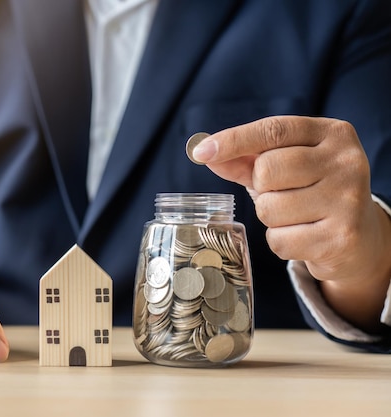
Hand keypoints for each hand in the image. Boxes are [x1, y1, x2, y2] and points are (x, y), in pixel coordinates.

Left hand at [192, 116, 390, 330]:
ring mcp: (347, 200)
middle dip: (260, 187)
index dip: (234, 140)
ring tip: (296, 216)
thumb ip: (246, 159)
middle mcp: (346, 162)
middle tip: (282, 193)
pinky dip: (281, 242)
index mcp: (332, 134)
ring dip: (270, 218)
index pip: (273, 130)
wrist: (361, 237)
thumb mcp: (285, 167)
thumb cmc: (313, 193)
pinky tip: (304, 236)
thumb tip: (205, 153)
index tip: (201, 151)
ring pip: (269, 209)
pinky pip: (279, 241)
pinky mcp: (341, 237)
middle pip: (267, 170)